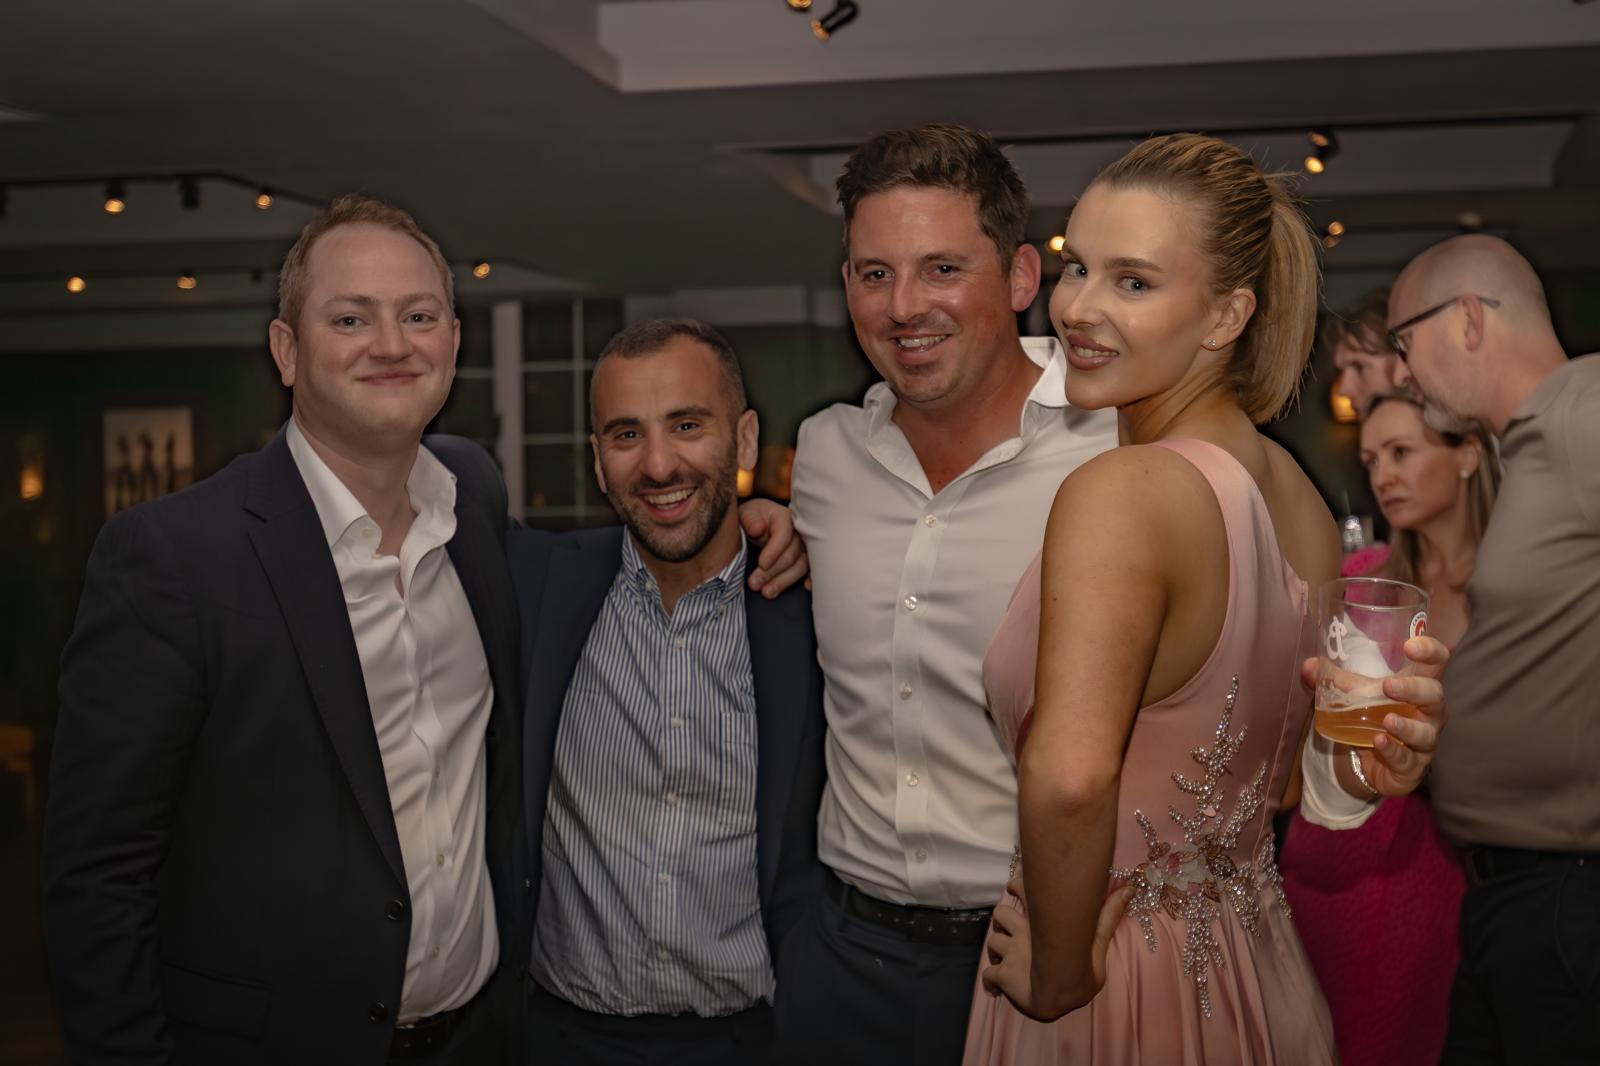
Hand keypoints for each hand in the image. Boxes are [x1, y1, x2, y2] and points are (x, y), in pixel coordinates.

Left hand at [738, 499, 808, 597]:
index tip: (761, 563)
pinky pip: (811, 571)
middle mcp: (799, 533)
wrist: (757, 524)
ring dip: (784, 581)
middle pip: (791, 554)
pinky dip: (811, 579)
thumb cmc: (752, 518)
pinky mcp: (804, 560)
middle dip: (772, 571)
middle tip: (754, 584)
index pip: (783, 534)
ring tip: (766, 592)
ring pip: (801, 566)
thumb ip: (750, 520)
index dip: (773, 550)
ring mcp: (804, 548)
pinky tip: (806, 587)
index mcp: (784, 517)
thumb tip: (758, 529)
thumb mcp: (746, 514)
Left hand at [979, 876, 1130, 1021]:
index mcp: (1040, 925)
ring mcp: (1009, 954)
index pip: (1022, 892)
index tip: (1014, 886)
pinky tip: (995, 987)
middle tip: (1006, 927)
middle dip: (1002, 920)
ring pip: (992, 941)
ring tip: (1003, 956)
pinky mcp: (1001, 974)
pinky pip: (988, 975)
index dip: (1016, 885)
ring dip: (996, 948)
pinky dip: (990, 980)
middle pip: (1000, 914)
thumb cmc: (1079, 972)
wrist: (1057, 994)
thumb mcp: (1097, 944)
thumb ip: (1107, 917)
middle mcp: (1021, 934)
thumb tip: (1128, 889)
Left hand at [1300, 635, 1449, 796]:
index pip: (1435, 663)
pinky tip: (1379, 742)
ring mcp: (1423, 740)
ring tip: (1387, 720)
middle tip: (1389, 686)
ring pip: (1425, 732)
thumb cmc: (1369, 717)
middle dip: (1414, 689)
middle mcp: (1427, 712)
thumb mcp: (1352, 696)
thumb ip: (1332, 680)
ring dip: (1407, 726)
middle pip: (1434, 695)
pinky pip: (1407, 759)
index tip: (1410, 645)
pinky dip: (1393, 751)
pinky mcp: (1412, 766)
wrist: (1366, 763)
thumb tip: (1310, 666)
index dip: (1430, 650)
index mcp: (1417, 686)